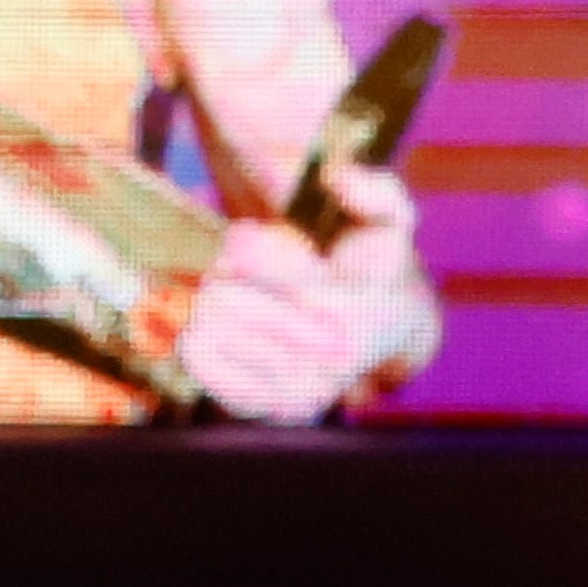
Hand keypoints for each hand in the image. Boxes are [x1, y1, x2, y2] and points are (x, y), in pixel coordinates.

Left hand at [173, 166, 436, 421]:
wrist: (392, 328)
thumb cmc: (378, 265)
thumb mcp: (392, 217)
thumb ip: (374, 189)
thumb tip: (337, 178)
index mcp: (359, 303)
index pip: (290, 280)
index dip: (250, 254)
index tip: (239, 237)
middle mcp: (335, 351)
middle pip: (248, 312)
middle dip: (223, 283)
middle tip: (220, 268)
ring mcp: (310, 385)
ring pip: (232, 346)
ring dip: (208, 313)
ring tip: (212, 295)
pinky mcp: (284, 407)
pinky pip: (231, 390)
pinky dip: (203, 360)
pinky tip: (195, 335)